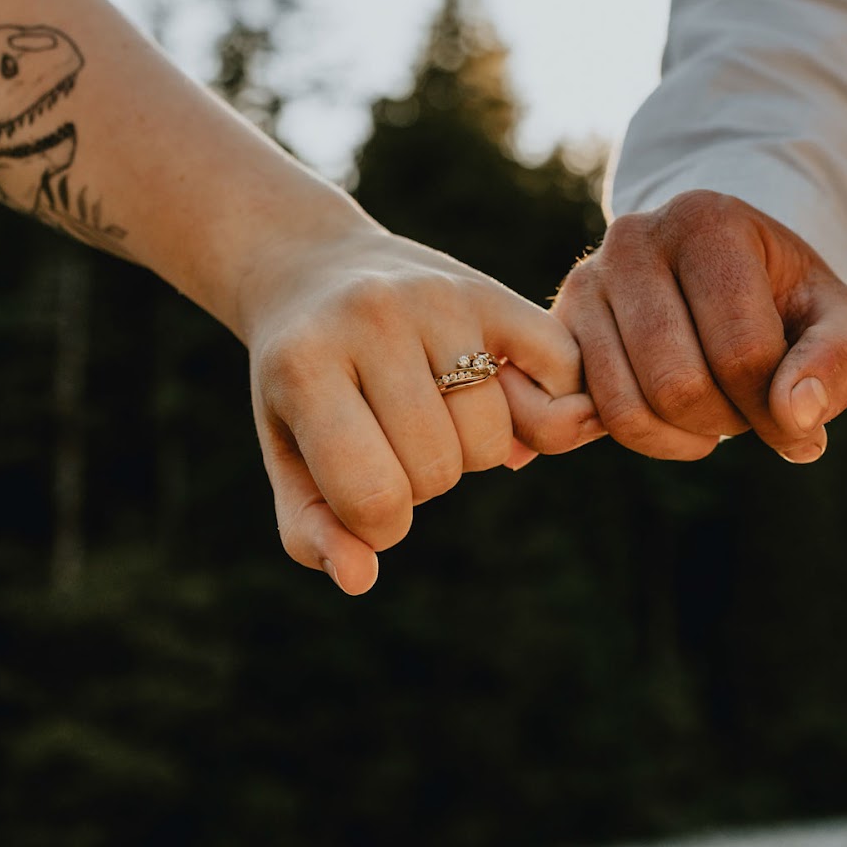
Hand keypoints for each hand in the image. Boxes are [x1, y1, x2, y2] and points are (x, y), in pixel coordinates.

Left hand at [236, 222, 601, 594]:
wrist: (313, 268)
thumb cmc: (302, 384)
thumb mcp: (287, 456)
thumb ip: (313, 530)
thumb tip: (361, 579)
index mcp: (304, 364)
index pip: (374, 495)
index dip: (379, 525)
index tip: (364, 498)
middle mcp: (372, 317)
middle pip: (440, 468)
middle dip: (423, 481)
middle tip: (397, 440)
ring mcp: (438, 297)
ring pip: (496, 438)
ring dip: (475, 452)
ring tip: (441, 415)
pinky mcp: (492, 289)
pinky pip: (560, 374)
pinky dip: (546, 407)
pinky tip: (508, 395)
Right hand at [552, 190, 846, 462]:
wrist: (722, 274)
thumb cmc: (785, 302)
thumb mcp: (836, 321)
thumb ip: (837, 363)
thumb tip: (794, 417)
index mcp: (707, 221)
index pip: (742, 352)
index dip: (776, 410)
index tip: (795, 413)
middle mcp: (632, 239)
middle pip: (678, 386)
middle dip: (727, 421)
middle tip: (749, 404)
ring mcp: (585, 283)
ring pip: (628, 409)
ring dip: (686, 436)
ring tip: (715, 406)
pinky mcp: (556, 329)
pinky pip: (590, 418)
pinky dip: (646, 438)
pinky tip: (675, 418)